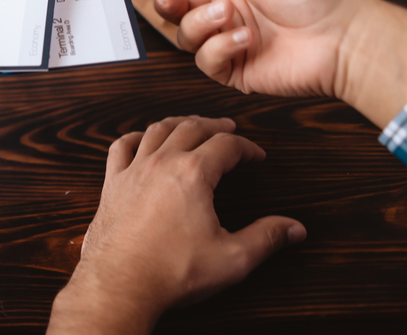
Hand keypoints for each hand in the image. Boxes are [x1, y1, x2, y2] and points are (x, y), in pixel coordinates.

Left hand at [48, 117, 304, 334]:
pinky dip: (135, 137)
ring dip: (178, 123)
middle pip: (191, 127)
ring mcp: (133, 171)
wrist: (121, 284)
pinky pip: (121, 147)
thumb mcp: (232, 258)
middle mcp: (161, 163)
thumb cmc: (172, 271)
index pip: (226, 145)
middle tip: (228, 129)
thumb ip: (266, 238)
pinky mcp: (113, 184)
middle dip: (214, 125)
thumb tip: (293, 228)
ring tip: (191, 125)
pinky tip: (142, 140)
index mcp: (193, 173)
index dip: (246, 147)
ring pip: (156, 130)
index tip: (256, 156)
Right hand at [125, 0, 368, 97]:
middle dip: (167, 3)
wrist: (342, 36)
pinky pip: (207, 61)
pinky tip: (244, 39)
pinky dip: (220, 48)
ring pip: (186, 37)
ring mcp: (229, 43)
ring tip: (229, 15)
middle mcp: (225, 14)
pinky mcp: (235, 70)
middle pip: (175, 12)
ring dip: (201, 24)